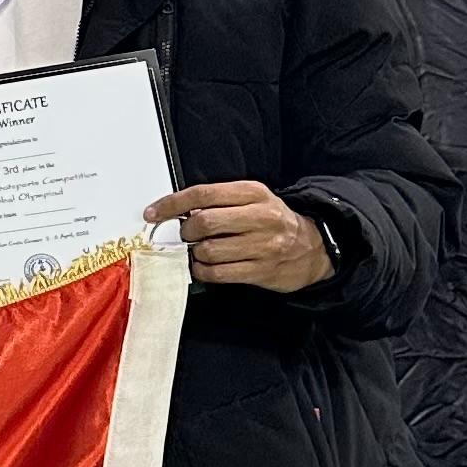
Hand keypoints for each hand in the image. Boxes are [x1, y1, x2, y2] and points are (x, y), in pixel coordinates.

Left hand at [143, 180, 335, 295]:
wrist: (313, 247)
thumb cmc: (273, 221)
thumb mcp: (252, 199)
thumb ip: (219, 201)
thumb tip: (177, 211)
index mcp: (253, 193)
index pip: (202, 194)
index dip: (172, 204)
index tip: (153, 213)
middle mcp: (260, 217)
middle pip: (203, 223)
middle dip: (185, 232)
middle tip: (186, 235)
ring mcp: (263, 245)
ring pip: (208, 250)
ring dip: (195, 254)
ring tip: (201, 251)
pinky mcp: (262, 270)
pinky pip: (218, 273)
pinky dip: (204, 271)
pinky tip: (207, 266)